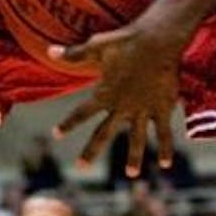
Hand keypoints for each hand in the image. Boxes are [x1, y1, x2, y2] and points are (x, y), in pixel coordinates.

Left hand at [50, 17, 184, 178]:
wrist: (157, 41)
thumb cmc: (125, 42)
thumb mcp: (97, 46)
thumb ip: (74, 54)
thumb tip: (48, 50)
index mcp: (104, 94)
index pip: (81, 113)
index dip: (68, 124)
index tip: (56, 134)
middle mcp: (122, 107)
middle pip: (103, 133)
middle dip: (91, 151)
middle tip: (80, 167)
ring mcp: (143, 110)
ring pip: (136, 139)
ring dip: (133, 157)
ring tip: (131, 174)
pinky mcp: (162, 108)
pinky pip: (164, 132)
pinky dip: (166, 148)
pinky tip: (167, 164)